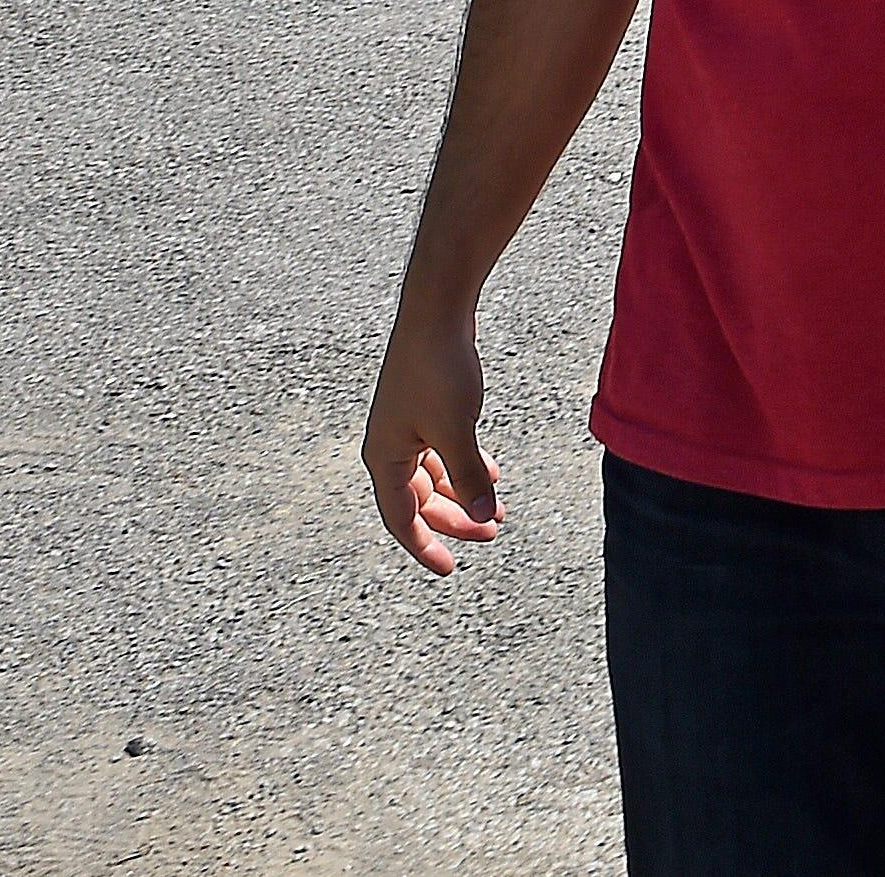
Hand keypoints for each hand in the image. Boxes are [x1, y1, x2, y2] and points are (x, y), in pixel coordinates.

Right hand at [362, 313, 505, 575]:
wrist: (437, 314)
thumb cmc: (437, 369)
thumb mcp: (456, 430)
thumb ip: (469, 476)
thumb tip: (484, 516)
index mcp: (385, 458)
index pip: (402, 518)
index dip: (425, 547)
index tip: (449, 570)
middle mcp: (390, 447)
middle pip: (422, 501)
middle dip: (457, 520)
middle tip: (493, 533)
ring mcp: (407, 428)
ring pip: (435, 477)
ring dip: (466, 493)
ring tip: (499, 508)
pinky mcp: (425, 410)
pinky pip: (443, 452)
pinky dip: (465, 466)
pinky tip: (491, 471)